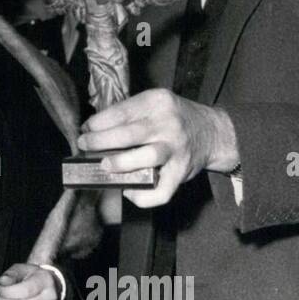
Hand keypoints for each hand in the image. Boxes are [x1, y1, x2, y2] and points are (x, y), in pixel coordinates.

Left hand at [75, 89, 237, 208]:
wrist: (213, 132)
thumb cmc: (175, 118)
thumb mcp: (155, 104)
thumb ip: (129, 113)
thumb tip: (93, 130)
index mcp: (157, 102)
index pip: (121, 111)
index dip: (97, 123)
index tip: (85, 129)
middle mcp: (168, 124)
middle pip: (128, 134)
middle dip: (99, 142)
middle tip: (85, 146)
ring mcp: (176, 148)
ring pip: (146, 157)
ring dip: (121, 164)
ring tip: (105, 166)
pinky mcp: (182, 171)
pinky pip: (162, 190)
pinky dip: (143, 197)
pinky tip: (129, 192)